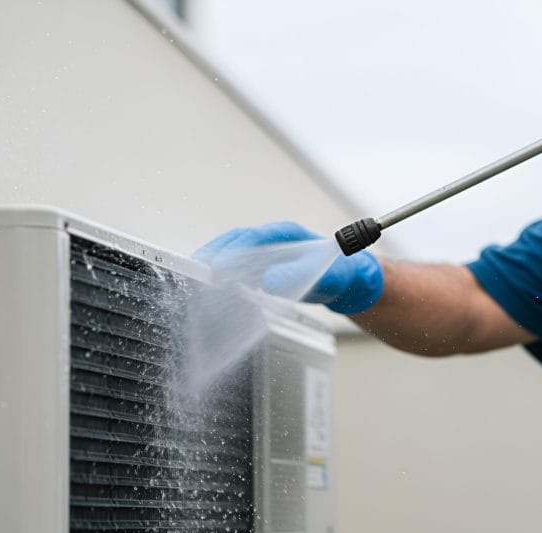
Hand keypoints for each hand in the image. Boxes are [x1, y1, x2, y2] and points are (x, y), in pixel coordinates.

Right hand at [195, 222, 383, 313]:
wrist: (346, 279)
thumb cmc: (338, 272)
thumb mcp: (324, 275)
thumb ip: (298, 276)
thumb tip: (268, 282)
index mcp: (286, 233)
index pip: (252, 237)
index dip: (232, 251)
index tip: (217, 266)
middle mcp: (271, 238)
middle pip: (235, 241)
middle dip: (213, 256)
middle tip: (195, 274)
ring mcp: (265, 250)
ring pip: (232, 252)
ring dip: (214, 264)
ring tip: (196, 281)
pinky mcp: (261, 265)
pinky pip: (236, 266)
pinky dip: (222, 275)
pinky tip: (212, 289)